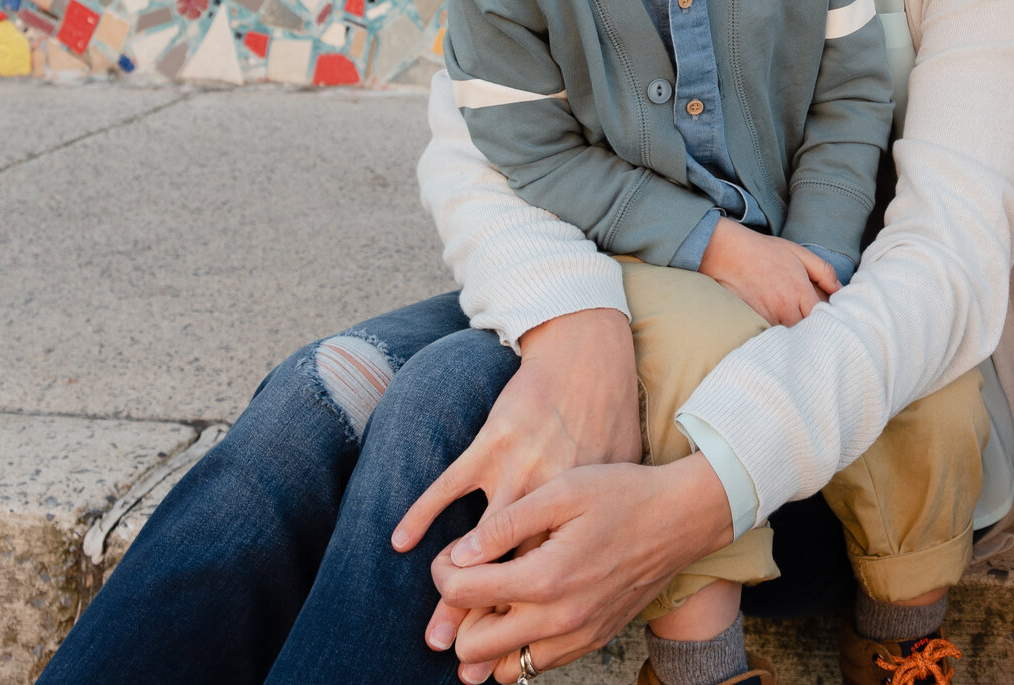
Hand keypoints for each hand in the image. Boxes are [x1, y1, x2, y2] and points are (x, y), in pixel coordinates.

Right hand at [395, 309, 639, 652]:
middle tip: (461, 659)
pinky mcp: (488, 443)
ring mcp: (514, 470)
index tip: (509, 651)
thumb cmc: (608, 414)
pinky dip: (421, 513)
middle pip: (511, 572)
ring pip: (477, 544)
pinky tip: (401, 542)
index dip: (528, 615)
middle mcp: (546, 497)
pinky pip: (448, 486)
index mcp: (577, 509)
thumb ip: (596, 515)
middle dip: (486, 620)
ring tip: (433, 632)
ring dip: (451, 591)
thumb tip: (593, 558)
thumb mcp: (612, 472)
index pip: (549, 574)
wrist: (588, 357)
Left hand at [432, 457, 737, 681]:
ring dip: (488, 639)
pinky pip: (538, 665)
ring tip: (497, 599)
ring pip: (504, 669)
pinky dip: (520, 646)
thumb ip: (506, 524)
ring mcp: (578, 637)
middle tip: (471, 580)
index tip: (452, 553)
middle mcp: (559, 619)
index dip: (443, 573)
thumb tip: (461, 553)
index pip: (462, 594)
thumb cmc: (622, 494)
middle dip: (459, 614)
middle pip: (472, 648)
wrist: (682, 518)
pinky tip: (527, 608)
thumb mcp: (562, 490)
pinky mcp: (593, 641)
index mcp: (546, 577)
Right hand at [700, 222, 839, 326]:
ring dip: (794, 336)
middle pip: (806, 332)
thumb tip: (839, 289)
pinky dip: (776, 335)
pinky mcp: (753, 322)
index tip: (828, 319)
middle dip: (811, 332)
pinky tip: (778, 330)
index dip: (826, 320)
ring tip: (797, 332)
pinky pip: (769, 335)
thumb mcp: (799, 253)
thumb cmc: (765, 252)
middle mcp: (785, 307)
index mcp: (800, 291)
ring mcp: (768, 317)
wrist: (728, 253)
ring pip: (788, 337)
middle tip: (815, 330)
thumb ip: (823, 271)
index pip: (822, 317)